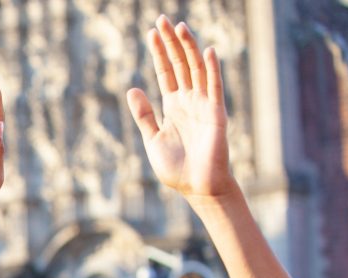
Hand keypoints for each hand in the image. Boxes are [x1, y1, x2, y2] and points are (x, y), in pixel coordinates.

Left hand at [127, 17, 234, 202]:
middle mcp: (189, 100)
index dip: (159, 53)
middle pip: (180, 65)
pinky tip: (207, 51)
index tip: (151, 33)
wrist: (196, 188)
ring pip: (196, 70)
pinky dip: (211, 69)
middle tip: (162, 20)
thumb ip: (144, 115)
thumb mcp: (152, 139)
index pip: (166, 72)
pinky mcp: (216, 114)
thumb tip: (132, 89)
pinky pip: (214, 87)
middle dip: (171, 43)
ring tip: (178, 28)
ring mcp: (204, 105)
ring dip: (189, 49)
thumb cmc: (176, 167)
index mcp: (174, 106)